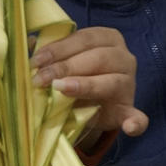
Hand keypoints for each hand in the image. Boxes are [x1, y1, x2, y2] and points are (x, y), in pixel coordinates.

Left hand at [31, 27, 148, 136]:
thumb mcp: (65, 60)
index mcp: (108, 39)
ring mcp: (129, 85)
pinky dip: (135, 122)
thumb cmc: (76, 75)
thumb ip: (51, 53)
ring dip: (86, 86)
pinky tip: (129, 127)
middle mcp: (123, 58)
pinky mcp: (130, 111)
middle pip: (98, 58)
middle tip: (40, 79)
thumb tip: (28, 43)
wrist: (90, 105)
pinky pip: (137, 117)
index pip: (84, 39)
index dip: (59, 48)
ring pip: (112, 82)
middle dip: (66, 67)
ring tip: (62, 89)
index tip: (36, 61)